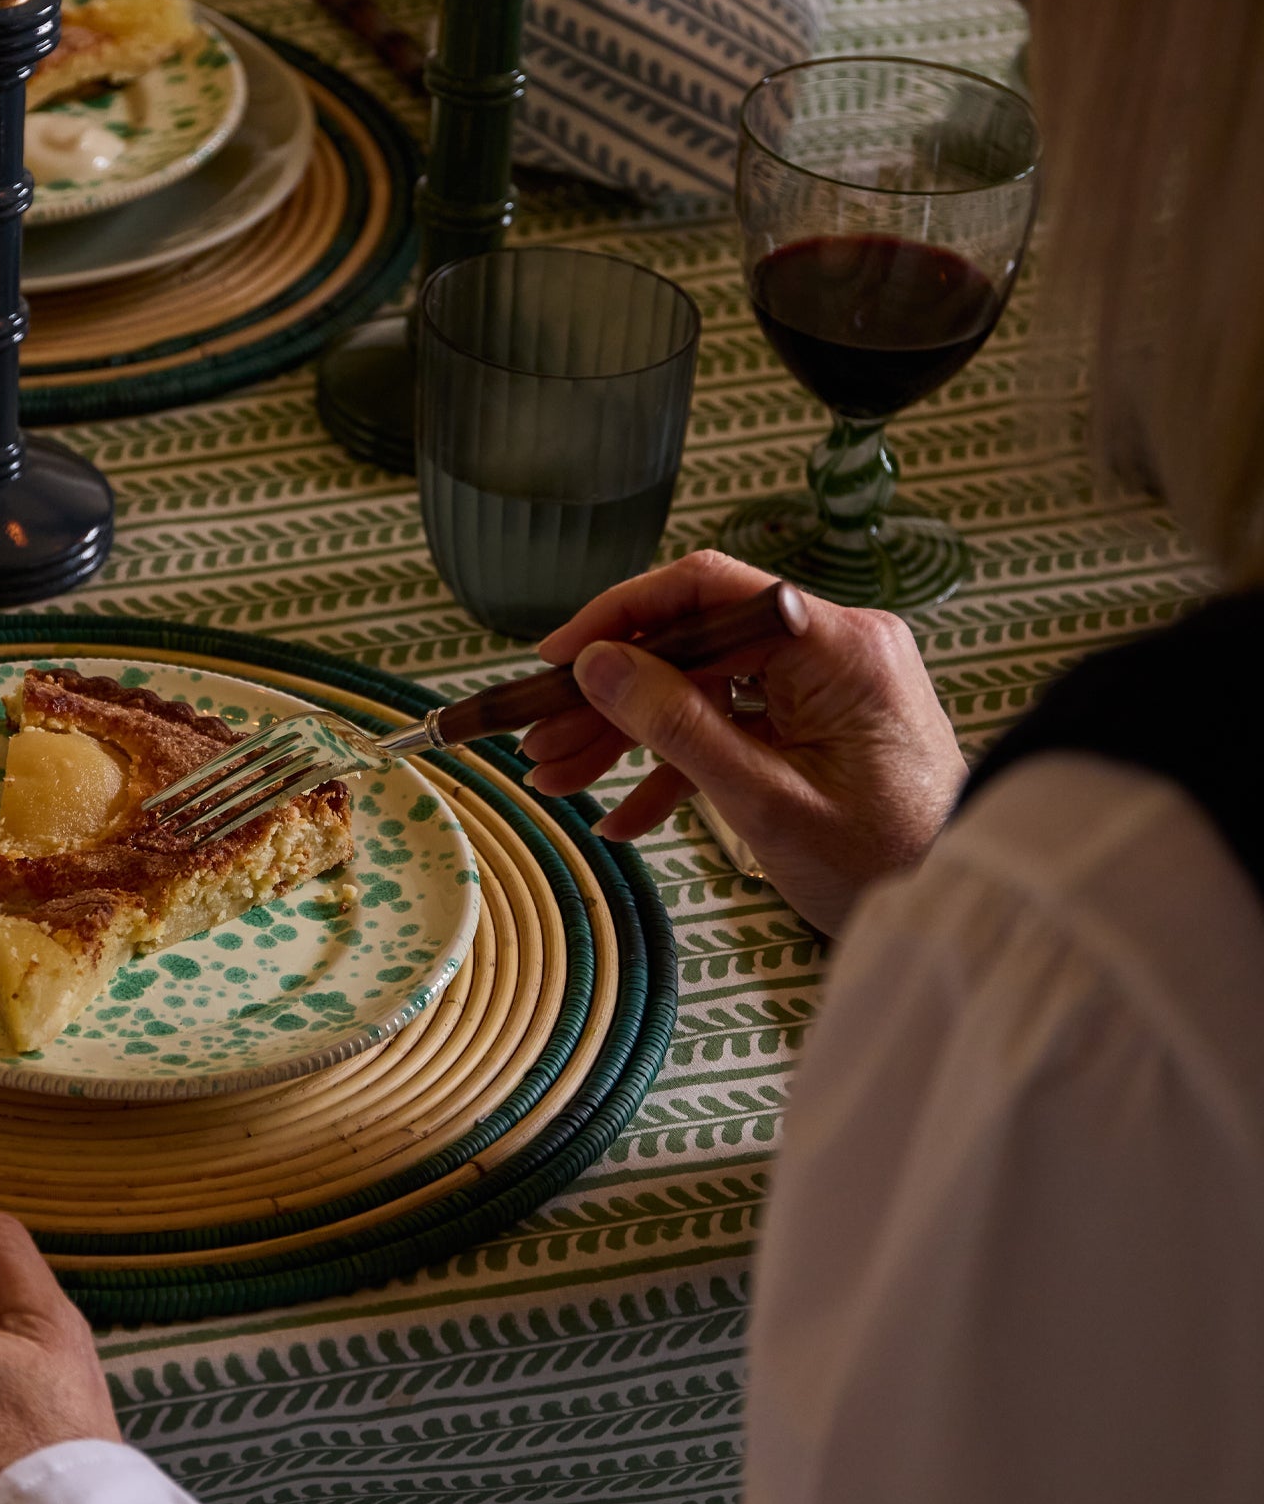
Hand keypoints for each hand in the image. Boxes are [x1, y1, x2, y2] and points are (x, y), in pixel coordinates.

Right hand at [522, 551, 965, 934]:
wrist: (962, 912)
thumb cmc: (888, 864)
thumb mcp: (765, 800)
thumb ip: (677, 726)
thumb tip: (599, 666)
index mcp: (836, 645)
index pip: (707, 590)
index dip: (620, 618)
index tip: (557, 660)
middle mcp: (833, 647)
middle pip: (693, 647)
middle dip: (610, 699)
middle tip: (540, 739)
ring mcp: (826, 687)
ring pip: (702, 692)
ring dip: (629, 738)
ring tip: (559, 780)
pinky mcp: (819, 725)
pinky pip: (733, 728)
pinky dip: (678, 769)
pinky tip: (623, 815)